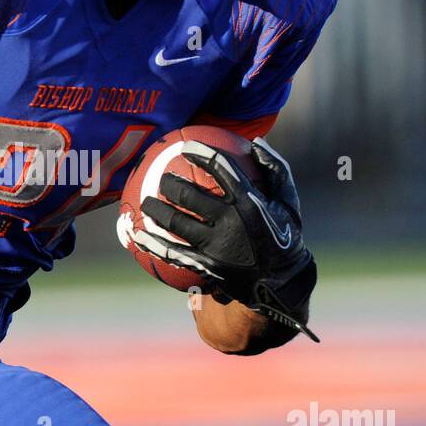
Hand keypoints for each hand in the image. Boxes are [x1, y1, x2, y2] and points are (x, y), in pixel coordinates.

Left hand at [137, 136, 318, 341]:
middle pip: (190, 196)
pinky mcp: (206, 266)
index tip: (186, 145)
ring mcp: (216, 246)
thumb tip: (256, 142)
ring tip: (146, 202)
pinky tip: (136, 235)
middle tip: (161, 179)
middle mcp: (230, 223)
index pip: (222, 170)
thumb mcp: (288, 202)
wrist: (282, 283)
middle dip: (170, 183)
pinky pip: (172, 252)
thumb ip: (275, 169)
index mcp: (250, 203)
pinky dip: (152, 242)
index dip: (202, 154)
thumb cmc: (285, 236)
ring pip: (176, 223)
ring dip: (156, 210)